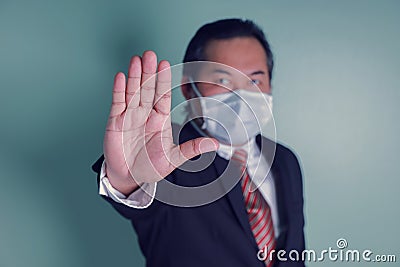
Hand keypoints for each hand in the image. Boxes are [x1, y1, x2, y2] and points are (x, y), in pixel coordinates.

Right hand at [103, 51, 218, 194]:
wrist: (130, 177)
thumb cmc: (150, 167)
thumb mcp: (174, 158)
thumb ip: (192, 149)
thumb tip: (214, 144)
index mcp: (160, 120)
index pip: (162, 95)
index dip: (163, 80)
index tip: (164, 64)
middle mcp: (145, 114)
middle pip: (147, 89)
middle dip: (149, 72)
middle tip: (150, 54)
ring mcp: (130, 116)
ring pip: (133, 91)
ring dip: (134, 76)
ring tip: (137, 60)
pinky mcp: (115, 121)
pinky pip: (118, 102)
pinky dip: (119, 90)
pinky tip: (121, 77)